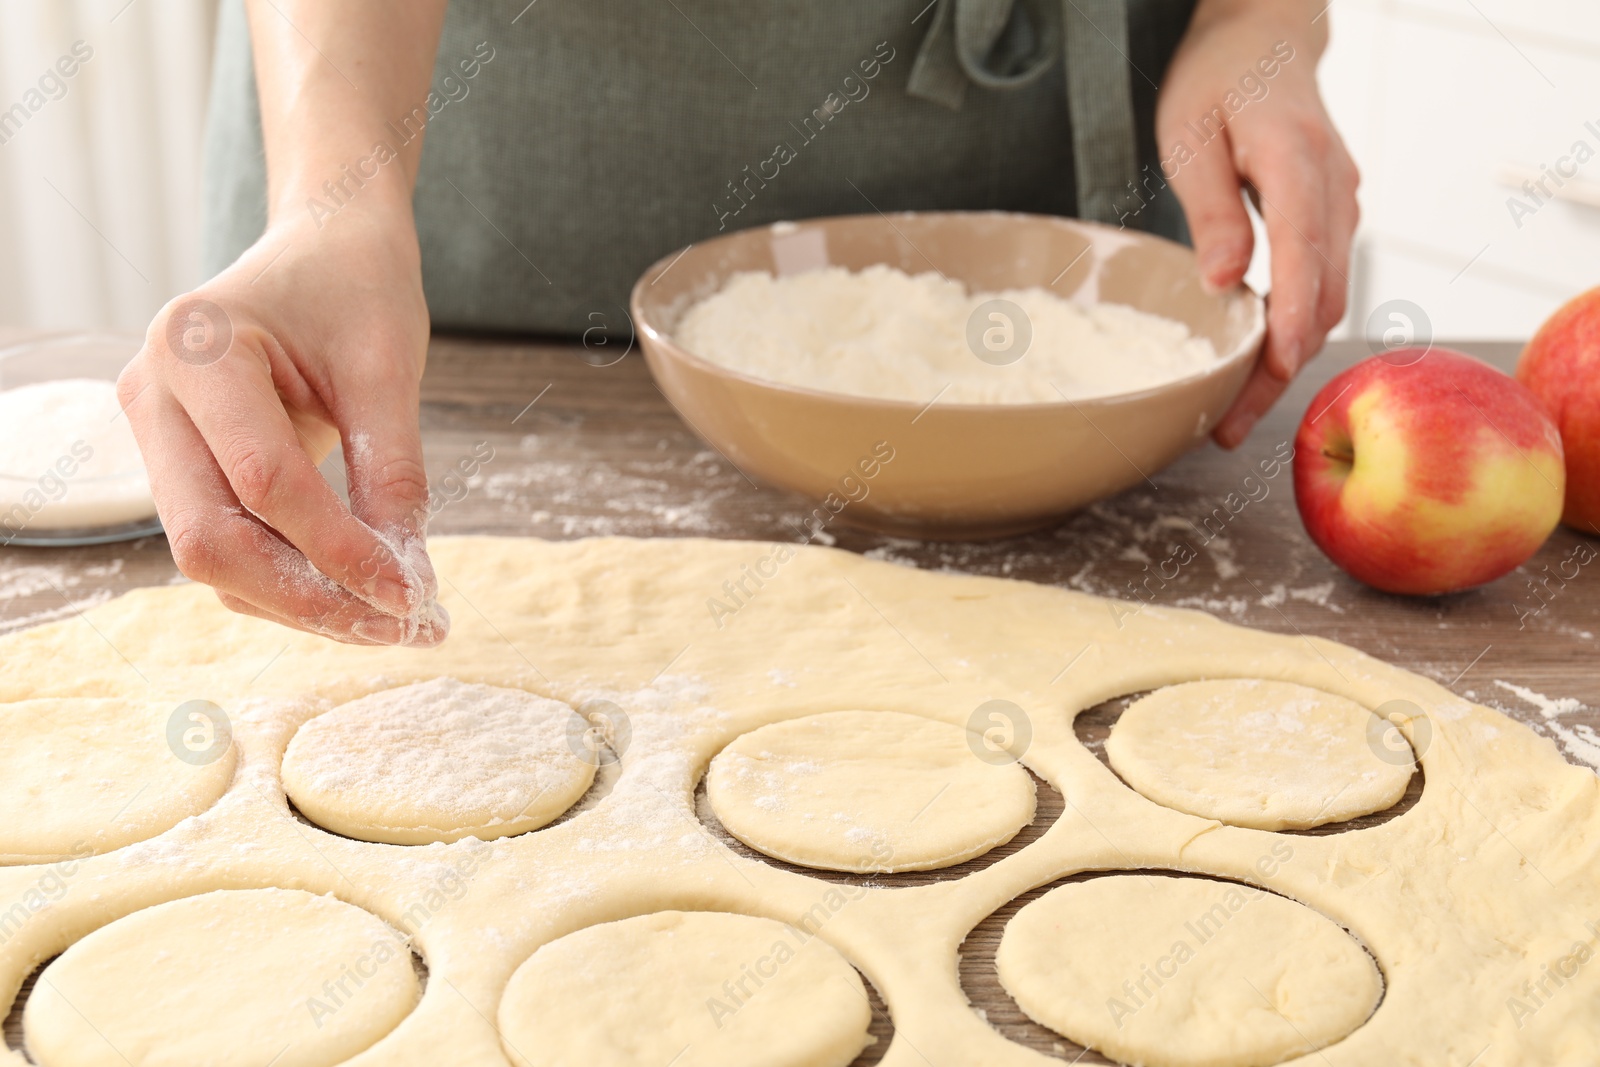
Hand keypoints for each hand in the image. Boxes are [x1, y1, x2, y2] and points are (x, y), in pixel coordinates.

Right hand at [119, 200, 447, 645]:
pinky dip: (289, 582)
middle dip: (307, 598)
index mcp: (197, 349)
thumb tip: (406, 581)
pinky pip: (226, 545)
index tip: (414, 594)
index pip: (263, 481)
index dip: (340, 550)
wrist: (324, 246)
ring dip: (301, 603)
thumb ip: (394, 469)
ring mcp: (155, 435)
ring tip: (395, 620)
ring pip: (211, 558)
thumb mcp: (388, 366)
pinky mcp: (179, 467)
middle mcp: (153, 396)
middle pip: (209, 539)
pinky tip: (358, 595)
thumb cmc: (357, 288)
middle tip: (401, 628)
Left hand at [1156, 0, 1359, 447]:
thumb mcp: (1190, 135)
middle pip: (1320, 295)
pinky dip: (1293, 328)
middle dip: (1280, 368)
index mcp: (1296, 159)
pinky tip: (1253, 363)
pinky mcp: (1334, 218)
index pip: (1303, 252)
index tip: (1275, 369)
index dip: (1291, 318)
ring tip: (1234, 412)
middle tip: (1228, 426)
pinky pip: (1321, 283)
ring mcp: (1342, 204)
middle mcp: (1334, 187)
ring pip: (1327, 298)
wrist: (1267, 41)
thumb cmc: (1218, 81)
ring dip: (1287, 359)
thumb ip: (1211, 208)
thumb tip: (1224, 283)